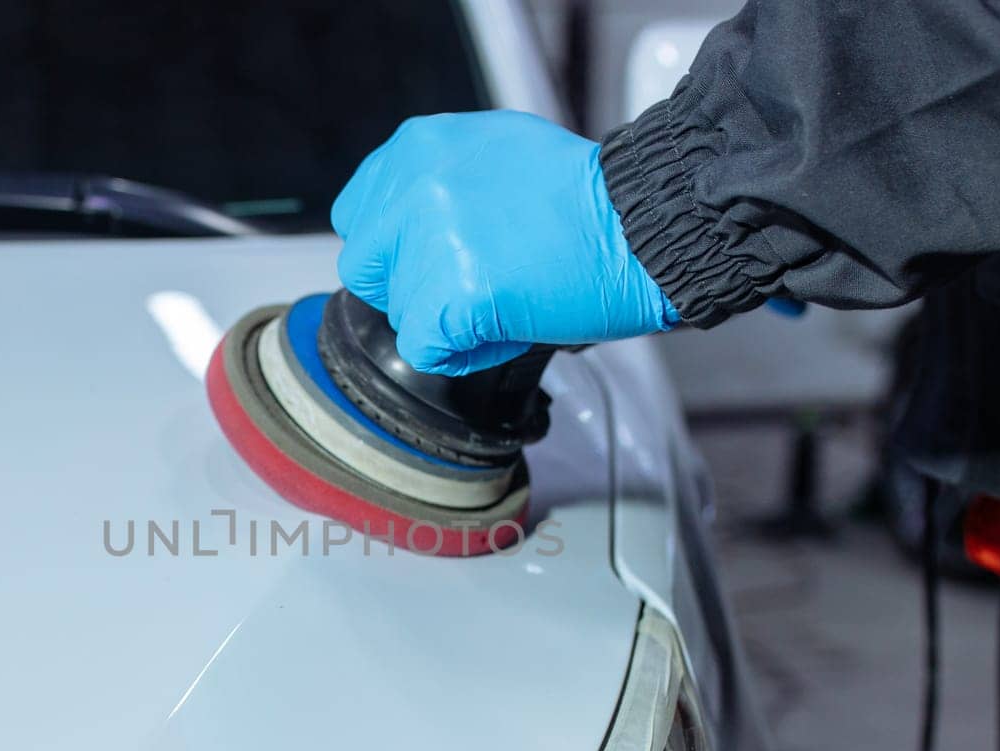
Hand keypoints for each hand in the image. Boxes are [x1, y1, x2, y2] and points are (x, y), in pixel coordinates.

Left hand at [332, 110, 676, 375]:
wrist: (641, 222)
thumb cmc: (585, 195)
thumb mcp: (492, 149)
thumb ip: (437, 178)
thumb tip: (405, 216)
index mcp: (417, 148)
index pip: (358, 216)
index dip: (396, 249)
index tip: (432, 257)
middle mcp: (414, 189)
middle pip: (366, 268)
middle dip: (412, 286)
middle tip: (471, 282)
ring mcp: (429, 244)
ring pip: (400, 313)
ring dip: (446, 320)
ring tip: (505, 295)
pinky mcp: (452, 296)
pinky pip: (426, 349)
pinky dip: (463, 354)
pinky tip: (505, 326)